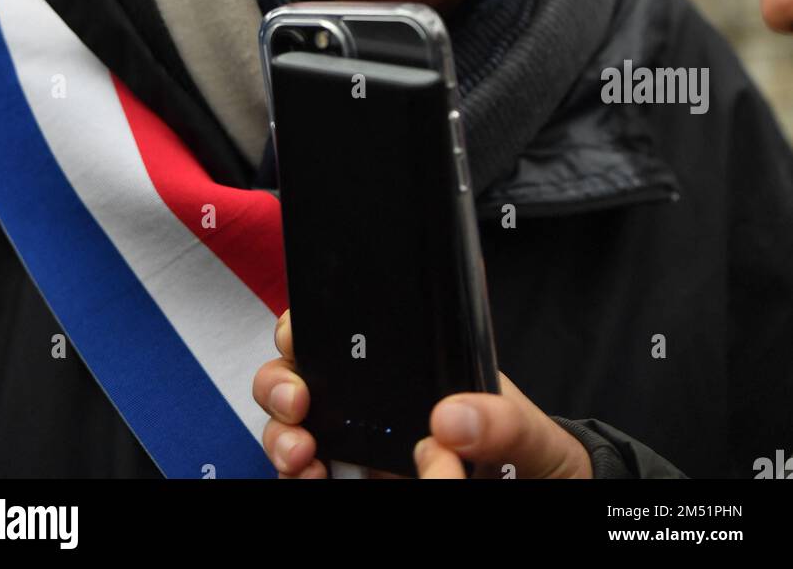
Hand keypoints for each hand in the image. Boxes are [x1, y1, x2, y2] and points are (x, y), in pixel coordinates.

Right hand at [252, 309, 592, 479]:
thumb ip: (500, 419)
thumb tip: (452, 417)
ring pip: (294, 429)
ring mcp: (362, 449)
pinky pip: (312, 478)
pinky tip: (311, 477)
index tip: (300, 339)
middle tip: (295, 401)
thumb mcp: (528, 428)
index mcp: (410, 370)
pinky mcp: (359, 485)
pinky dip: (299, 477)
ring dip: (281, 435)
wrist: (540, 493)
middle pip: (301, 375)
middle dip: (279, 380)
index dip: (308, 327)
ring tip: (301, 453)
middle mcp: (374, 405)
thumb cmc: (532, 454)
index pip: (346, 332)